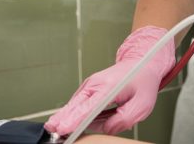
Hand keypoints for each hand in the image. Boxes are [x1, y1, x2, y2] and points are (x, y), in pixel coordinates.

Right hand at [46, 26, 173, 136]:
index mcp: (108, 87)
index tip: (63, 127)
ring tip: (55, 126)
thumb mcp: (142, 105)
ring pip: (74, 104)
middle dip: (62, 117)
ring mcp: (90, 85)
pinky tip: (67, 122)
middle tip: (51, 128)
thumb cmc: (142, 82)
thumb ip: (123, 119)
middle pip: (75, 105)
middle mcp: (95, 84)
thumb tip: (107, 129)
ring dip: (67, 116)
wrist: (142, 63)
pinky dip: (73, 113)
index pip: (89, 107)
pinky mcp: (89, 88)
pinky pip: (78, 103)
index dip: (75, 119)